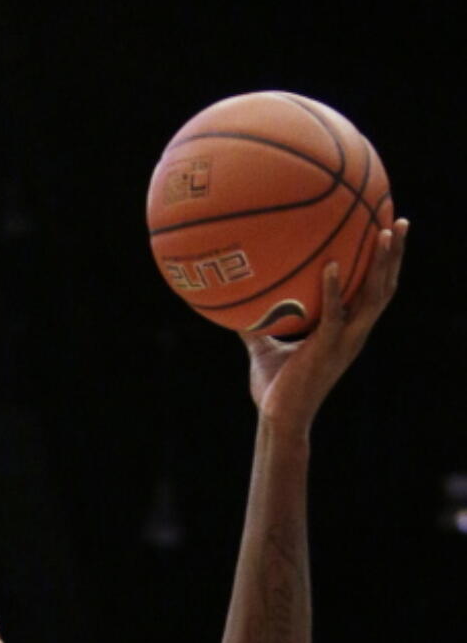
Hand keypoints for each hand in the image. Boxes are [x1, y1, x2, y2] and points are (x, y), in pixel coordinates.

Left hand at [243, 218, 407, 434]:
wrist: (278, 421)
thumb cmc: (275, 390)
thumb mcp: (265, 351)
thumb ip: (258, 327)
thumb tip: (240, 305)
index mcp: (346, 332)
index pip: (373, 293)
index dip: (385, 266)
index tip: (388, 233)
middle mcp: (353, 334)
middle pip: (385, 288)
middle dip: (396, 255)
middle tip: (401, 221)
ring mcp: (344, 342)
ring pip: (373, 298)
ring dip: (381, 264)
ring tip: (384, 232)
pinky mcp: (326, 350)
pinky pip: (334, 315)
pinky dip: (333, 290)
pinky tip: (330, 266)